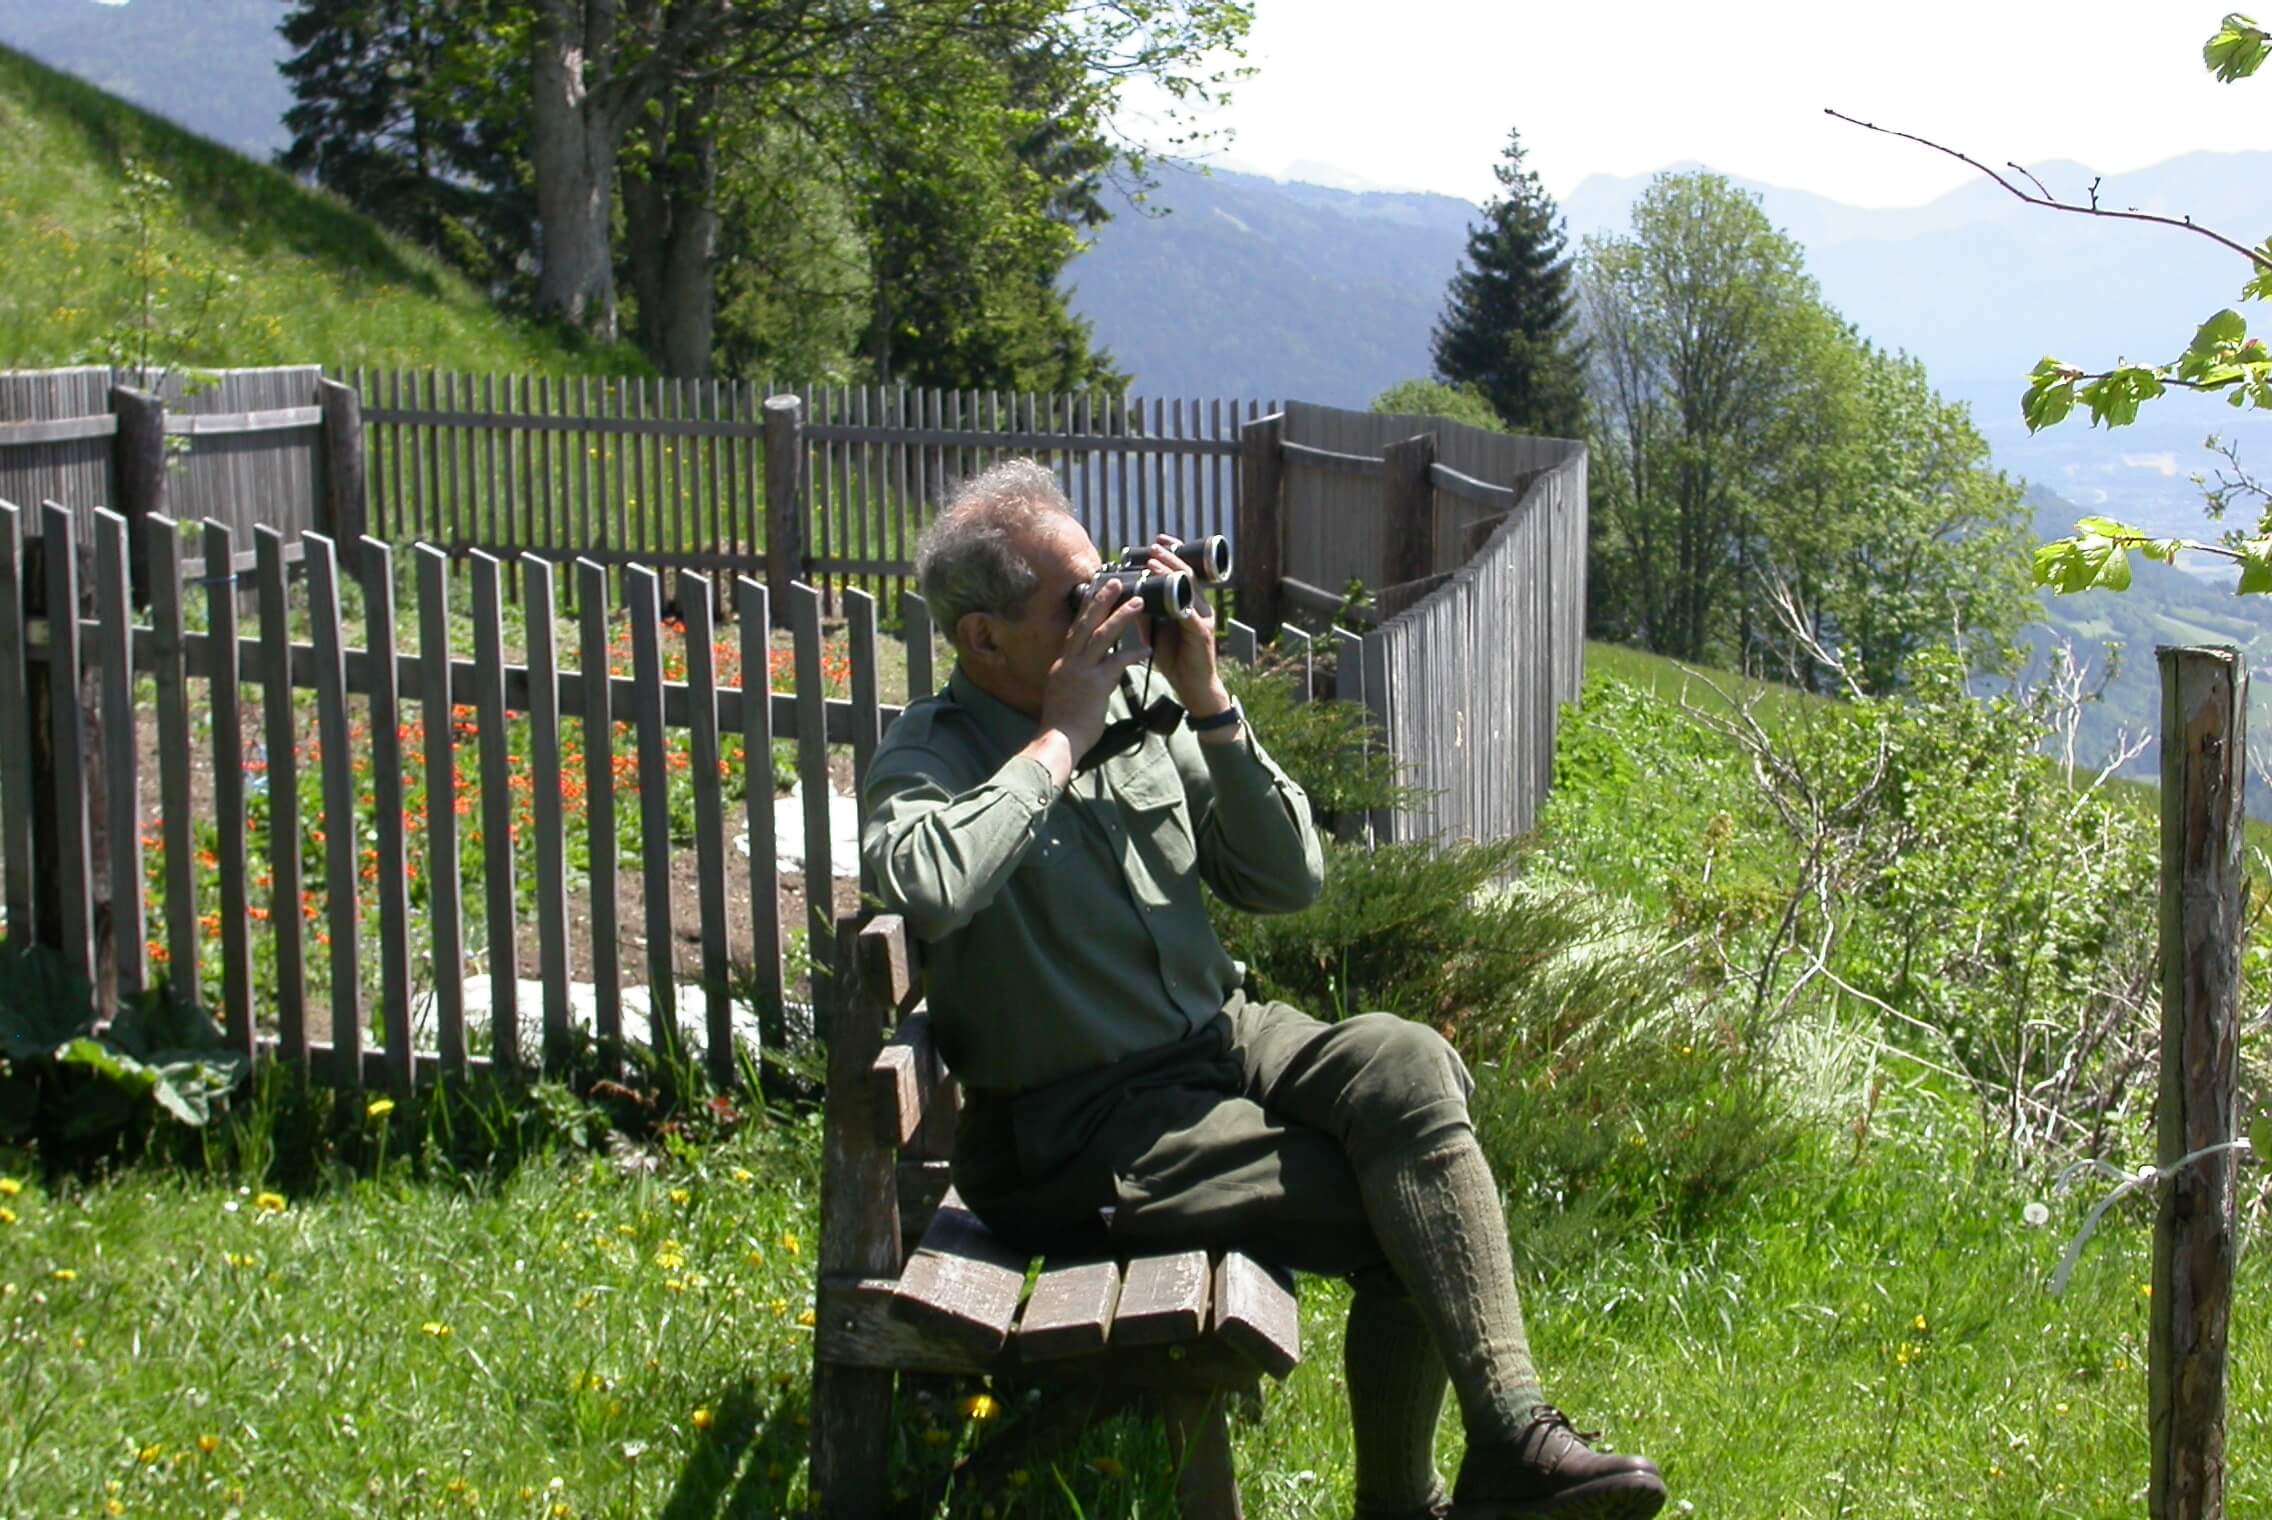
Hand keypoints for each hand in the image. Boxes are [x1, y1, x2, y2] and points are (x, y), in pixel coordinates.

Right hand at [1035, 577, 1151, 763]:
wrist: (1059, 741)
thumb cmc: (1063, 722)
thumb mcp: (1065, 691)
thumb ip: (1077, 676)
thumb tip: (1091, 670)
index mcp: (1063, 662)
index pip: (1075, 628)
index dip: (1086, 608)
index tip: (1095, 588)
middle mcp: (1069, 662)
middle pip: (1085, 623)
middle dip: (1100, 599)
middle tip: (1114, 580)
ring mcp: (1081, 671)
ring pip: (1100, 636)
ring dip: (1120, 616)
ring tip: (1137, 601)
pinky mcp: (1095, 684)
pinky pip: (1116, 663)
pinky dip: (1132, 654)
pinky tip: (1147, 650)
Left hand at [1140, 535, 1229, 715]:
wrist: (1193, 687)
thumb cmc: (1176, 659)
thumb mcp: (1156, 631)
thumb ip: (1147, 613)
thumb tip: (1131, 594)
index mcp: (1190, 604)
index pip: (1184, 572)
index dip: (1174, 554)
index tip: (1158, 540)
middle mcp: (1200, 607)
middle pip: (1188, 575)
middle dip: (1171, 557)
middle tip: (1155, 545)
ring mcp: (1203, 619)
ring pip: (1190, 589)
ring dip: (1173, 574)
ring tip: (1155, 563)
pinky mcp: (1202, 635)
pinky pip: (1192, 616)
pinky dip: (1181, 605)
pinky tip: (1171, 596)